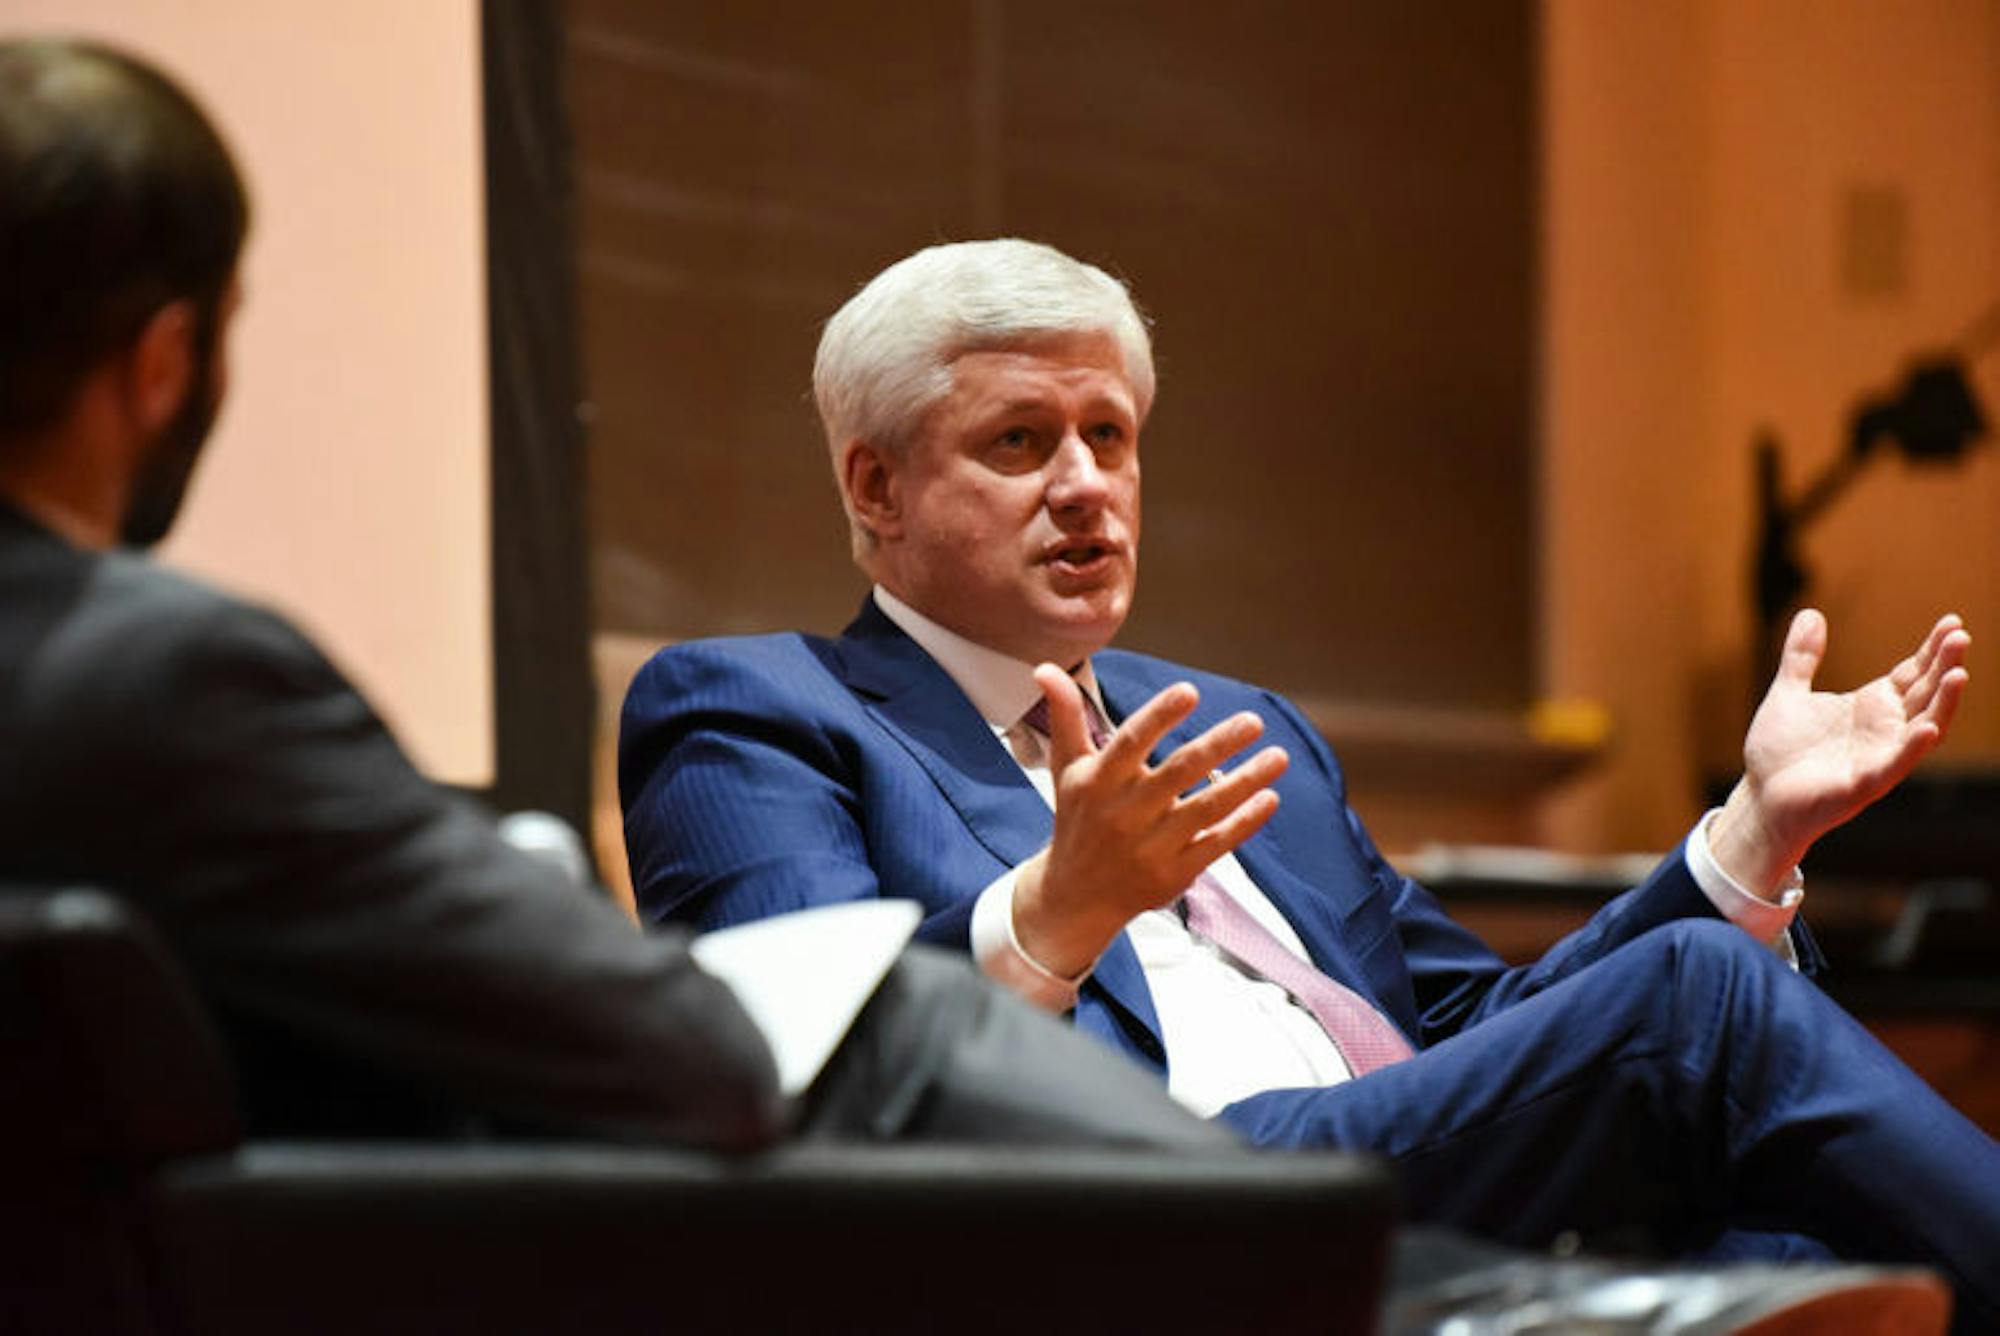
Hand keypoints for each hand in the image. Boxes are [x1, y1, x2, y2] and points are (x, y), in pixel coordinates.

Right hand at [1012, 666, 1288, 977]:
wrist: (1076, 896)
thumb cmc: (1077, 819)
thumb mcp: (1067, 769)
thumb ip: (1066, 717)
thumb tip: (1044, 668)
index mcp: (1099, 782)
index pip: (1131, 743)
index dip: (1159, 716)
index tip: (1189, 691)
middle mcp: (1125, 813)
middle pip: (1179, 773)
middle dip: (1218, 745)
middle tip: (1252, 720)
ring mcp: (1152, 846)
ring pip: (1207, 808)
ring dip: (1246, 781)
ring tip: (1279, 755)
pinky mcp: (1174, 873)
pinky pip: (1216, 844)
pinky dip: (1245, 822)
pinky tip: (1269, 797)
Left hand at [1712, 609, 1969, 894]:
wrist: (1761, 798)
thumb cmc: (1780, 752)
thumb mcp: (1788, 694)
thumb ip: (1801, 657)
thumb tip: (1810, 613)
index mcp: (1871, 706)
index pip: (1912, 673)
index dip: (1932, 650)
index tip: (1952, 622)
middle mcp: (1884, 730)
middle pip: (1925, 694)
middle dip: (1944, 666)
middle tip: (1960, 636)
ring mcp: (1879, 757)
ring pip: (1923, 728)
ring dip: (1943, 703)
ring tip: (1959, 674)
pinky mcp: (1864, 784)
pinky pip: (1895, 764)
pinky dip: (1912, 747)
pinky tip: (1928, 727)